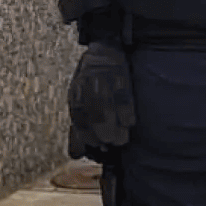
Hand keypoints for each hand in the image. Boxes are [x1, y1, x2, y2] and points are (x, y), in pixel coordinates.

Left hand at [67, 40, 136, 158]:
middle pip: (91, 112)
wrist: (105, 51)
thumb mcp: (80, 101)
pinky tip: (129, 123)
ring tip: (119, 141)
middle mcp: (87, 85)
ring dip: (112, 125)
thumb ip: (79, 126)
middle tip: (107, 146)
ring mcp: (104, 79)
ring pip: (106, 105)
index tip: (93, 148)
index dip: (84, 135)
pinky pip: (123, 95)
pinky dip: (126, 110)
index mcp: (75, 92)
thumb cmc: (92, 82)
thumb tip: (77, 154)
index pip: (78, 116)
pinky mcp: (121, 75)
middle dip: (99, 132)